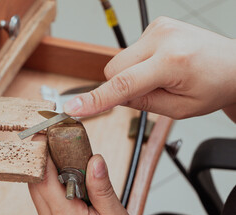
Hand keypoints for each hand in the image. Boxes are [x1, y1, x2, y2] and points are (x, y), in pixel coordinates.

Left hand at [28, 153, 145, 214]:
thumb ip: (103, 191)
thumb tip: (94, 161)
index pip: (42, 179)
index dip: (40, 155)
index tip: (43, 137)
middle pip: (36, 185)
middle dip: (45, 163)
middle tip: (60, 146)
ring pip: (40, 196)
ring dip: (51, 180)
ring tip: (73, 171)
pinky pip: (45, 208)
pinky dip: (55, 195)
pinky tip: (73, 193)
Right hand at [63, 17, 235, 119]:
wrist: (233, 65)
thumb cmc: (212, 87)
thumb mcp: (178, 109)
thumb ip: (140, 103)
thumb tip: (112, 96)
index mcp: (172, 62)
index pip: (123, 84)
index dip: (96, 99)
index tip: (73, 107)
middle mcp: (163, 39)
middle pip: (114, 69)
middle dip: (122, 86)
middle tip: (149, 92)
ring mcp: (158, 28)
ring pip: (120, 61)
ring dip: (131, 74)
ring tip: (160, 77)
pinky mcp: (156, 25)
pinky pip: (130, 52)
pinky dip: (138, 63)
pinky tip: (159, 64)